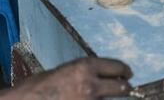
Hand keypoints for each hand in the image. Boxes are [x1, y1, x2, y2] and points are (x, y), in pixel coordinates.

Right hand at [0, 57, 131, 99]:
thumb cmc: (36, 88)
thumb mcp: (63, 71)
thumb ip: (83, 73)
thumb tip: (99, 76)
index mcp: (85, 67)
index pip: (116, 67)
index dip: (124, 70)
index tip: (128, 73)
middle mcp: (91, 84)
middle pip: (121, 87)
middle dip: (125, 87)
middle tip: (128, 87)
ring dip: (105, 98)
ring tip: (95, 96)